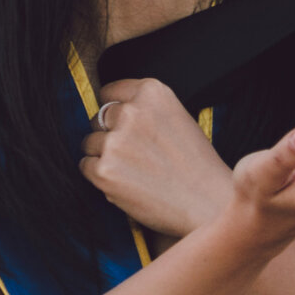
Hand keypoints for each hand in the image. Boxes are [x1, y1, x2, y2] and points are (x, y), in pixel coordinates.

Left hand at [78, 79, 236, 237]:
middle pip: (98, 117)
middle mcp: (132, 112)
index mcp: (152, 92)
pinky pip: (86, 166)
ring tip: (132, 171)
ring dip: (103, 156)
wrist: (208, 203)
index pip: (111, 92)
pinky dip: (99, 176)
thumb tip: (111, 112)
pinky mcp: (105, 171)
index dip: (115, 110)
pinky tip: (125, 182)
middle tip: (133, 154)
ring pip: (90, 142)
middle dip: (109, 134)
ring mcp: (116, 141)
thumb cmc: (197, 165)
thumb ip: (146, 110)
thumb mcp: (178, 118)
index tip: (123, 125)